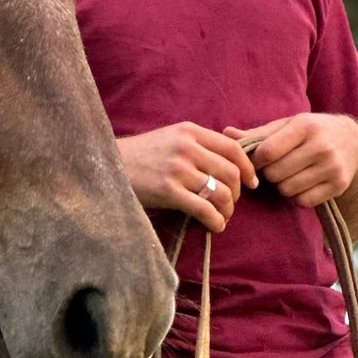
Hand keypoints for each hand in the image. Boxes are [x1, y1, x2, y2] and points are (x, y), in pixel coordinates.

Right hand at [117, 122, 258, 232]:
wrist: (105, 165)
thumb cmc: (140, 156)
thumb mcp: (169, 138)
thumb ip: (196, 145)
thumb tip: (229, 162)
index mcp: (189, 131)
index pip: (232, 147)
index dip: (248, 168)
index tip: (251, 182)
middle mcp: (186, 147)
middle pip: (231, 172)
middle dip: (237, 193)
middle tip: (231, 203)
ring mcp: (177, 169)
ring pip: (221, 192)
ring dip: (228, 210)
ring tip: (221, 217)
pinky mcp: (168, 191)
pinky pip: (205, 209)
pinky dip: (216, 221)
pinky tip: (214, 226)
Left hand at [225, 113, 357, 208]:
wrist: (352, 142)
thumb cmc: (310, 132)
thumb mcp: (286, 126)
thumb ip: (257, 133)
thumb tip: (226, 133)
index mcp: (305, 126)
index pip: (267, 151)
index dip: (256, 160)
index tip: (258, 161)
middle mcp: (321, 146)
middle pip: (275, 173)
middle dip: (269, 174)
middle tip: (275, 169)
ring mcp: (332, 167)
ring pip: (288, 189)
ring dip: (282, 186)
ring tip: (288, 176)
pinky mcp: (338, 185)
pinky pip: (303, 201)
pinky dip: (296, 197)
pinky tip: (301, 185)